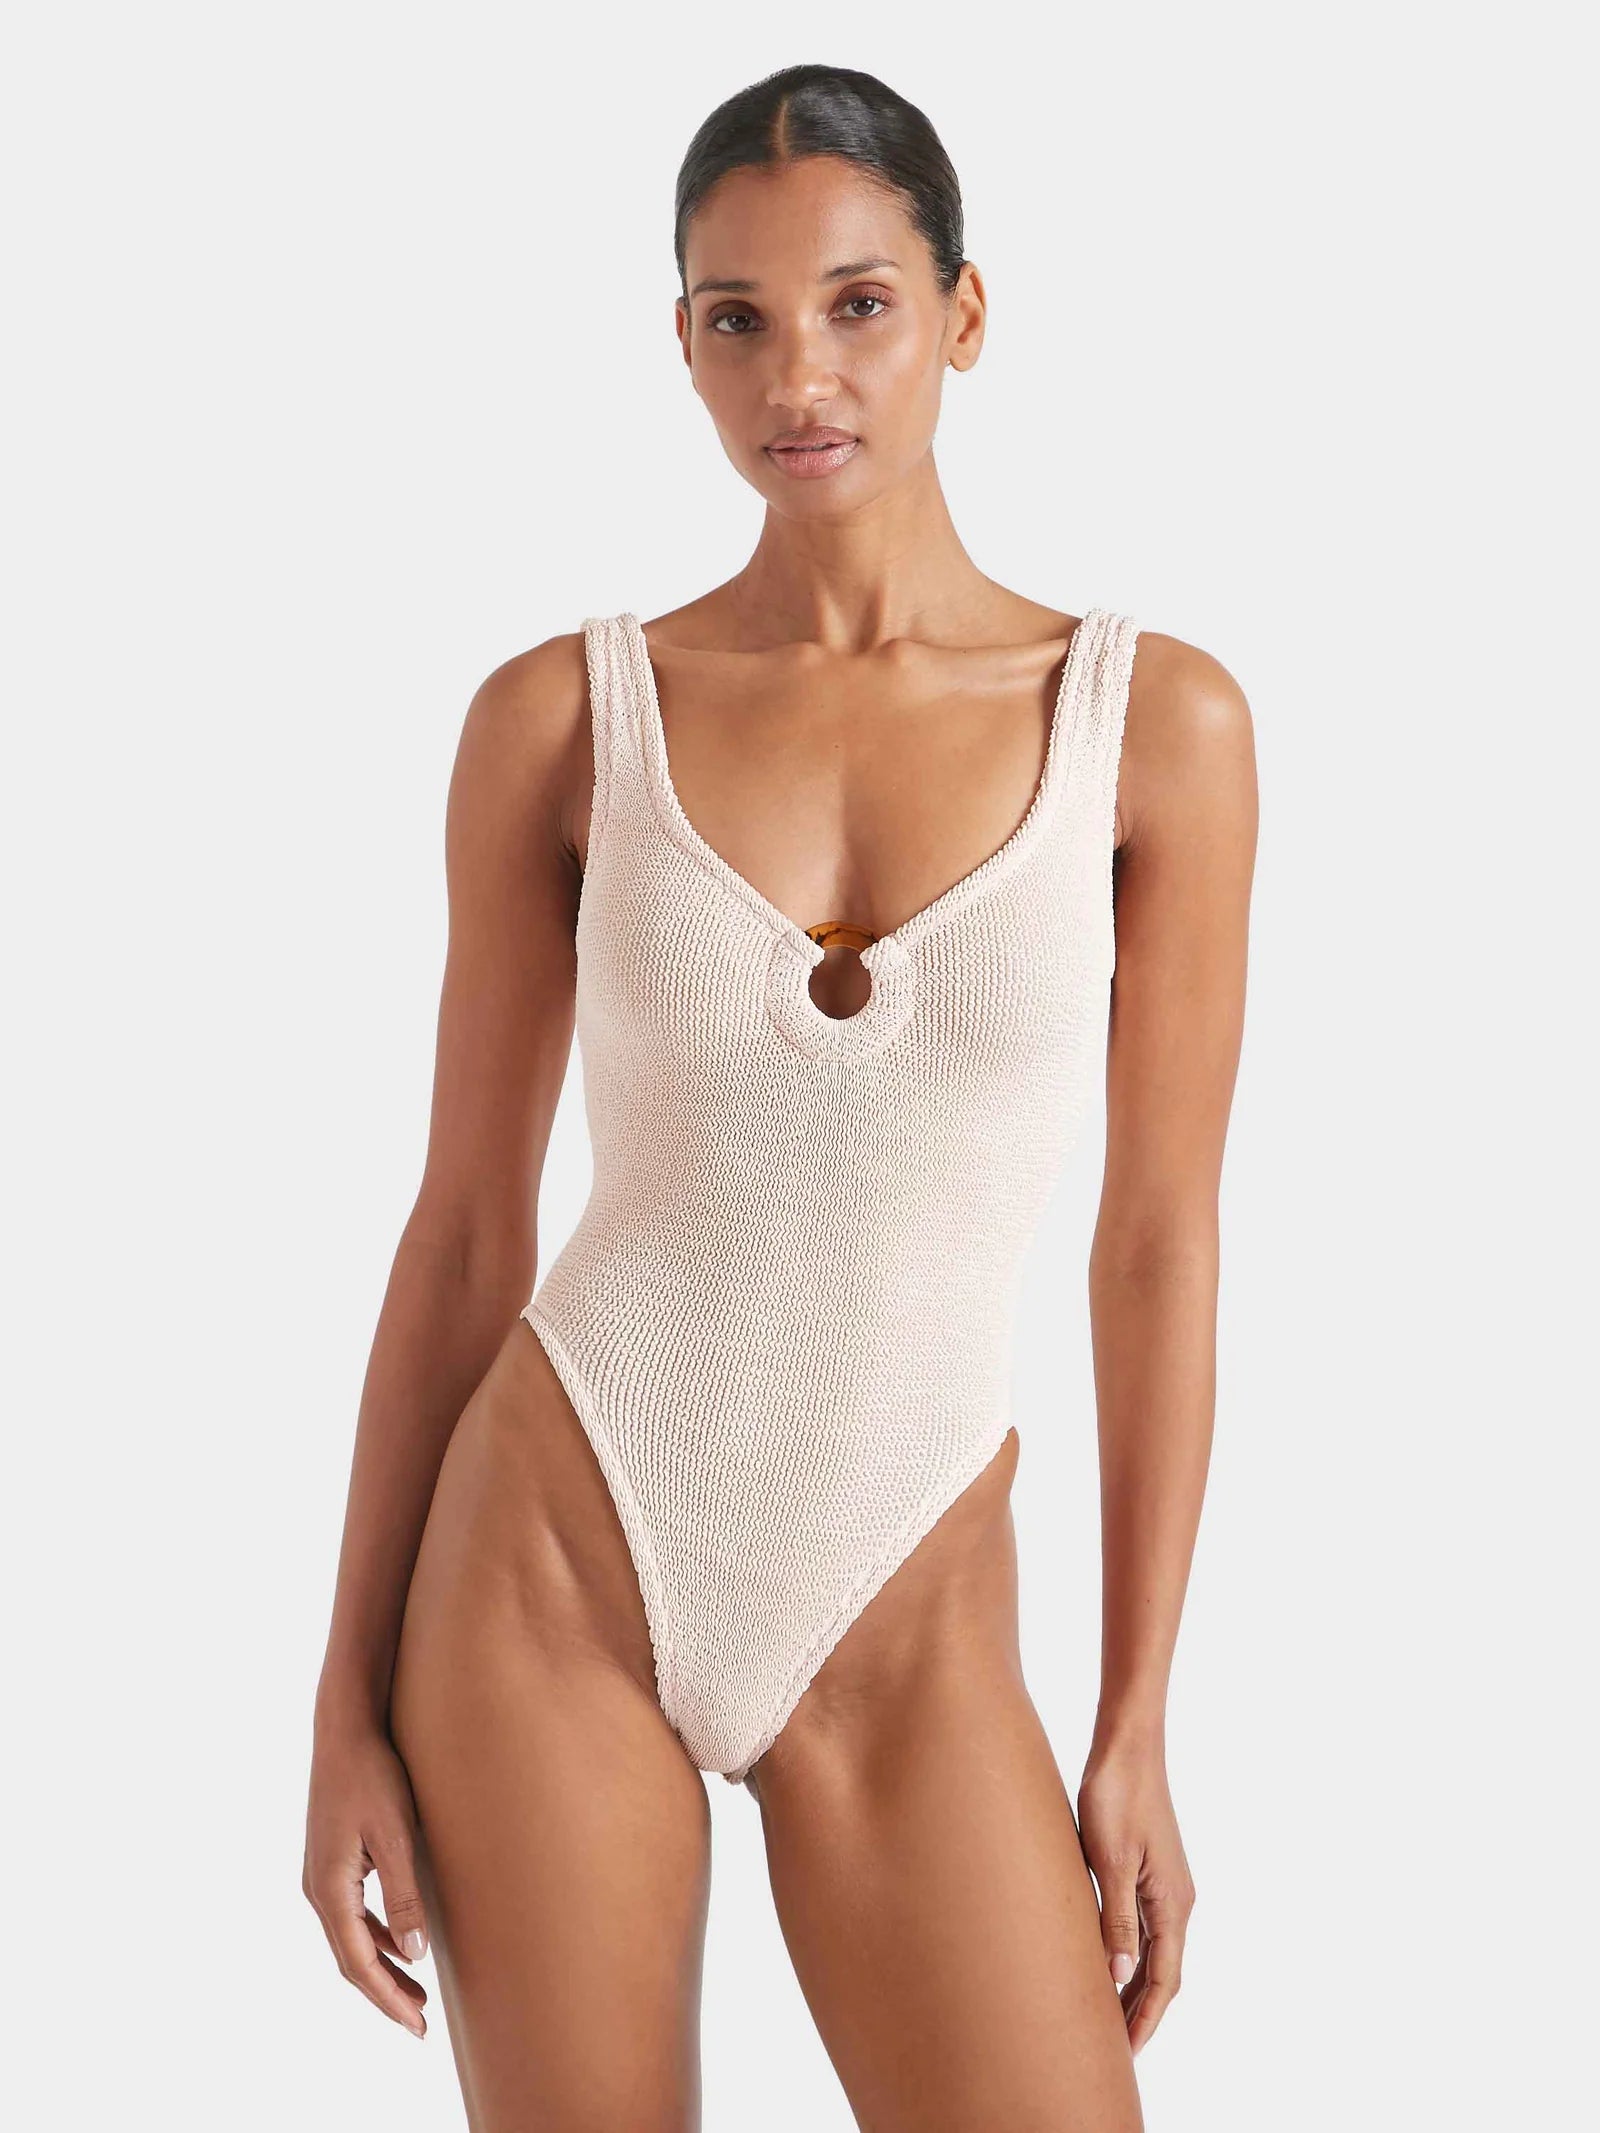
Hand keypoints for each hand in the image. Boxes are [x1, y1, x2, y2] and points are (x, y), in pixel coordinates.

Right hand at [303, 1713, 431, 2038]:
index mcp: (329, 1891)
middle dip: (385, 1993)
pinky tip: (399, 1942)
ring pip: (350, 1939)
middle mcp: (317, 1890)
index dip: (388, 1999)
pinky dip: (375, 1936)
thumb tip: (414, 1955)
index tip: (416, 2027)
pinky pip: (351, 1914)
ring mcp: (320, 1875)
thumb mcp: (395, 1836)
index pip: (358, 1964)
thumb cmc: (372, 1776)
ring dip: (382, 1967)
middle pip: (351, 1959)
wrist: (344, 1729)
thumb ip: (404, 1896)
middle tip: (420, 2022)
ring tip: (416, 1991)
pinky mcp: (331, 1860)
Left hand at [1077, 1739, 1194, 2056]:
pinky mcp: (1148, 1869)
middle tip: (1111, 2050)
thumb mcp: (1110, 1860)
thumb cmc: (1116, 1795)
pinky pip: (1143, 1927)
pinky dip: (1128, 1955)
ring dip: (1133, 1987)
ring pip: (1153, 1952)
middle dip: (1140, 2012)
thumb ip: (1116, 1919)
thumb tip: (1119, 1977)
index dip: (1145, 2019)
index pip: (1164, 1979)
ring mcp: (1164, 1884)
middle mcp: (1175, 1899)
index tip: (1125, 2055)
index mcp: (1171, 1903)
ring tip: (1105, 2019)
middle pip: (1162, 1972)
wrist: (1126, 1744)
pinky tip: (1105, 1962)